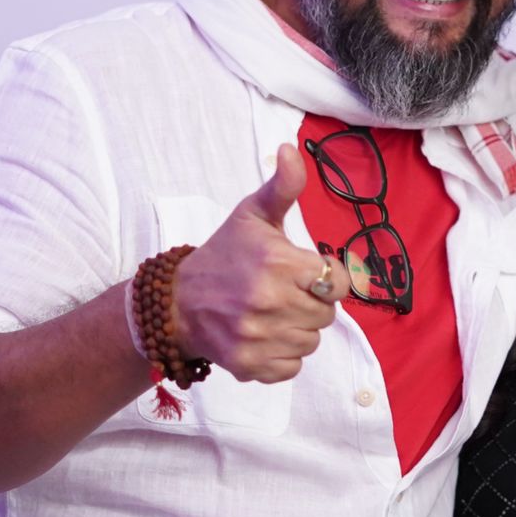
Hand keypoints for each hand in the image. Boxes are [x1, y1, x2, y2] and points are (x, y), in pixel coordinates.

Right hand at [170, 145, 340, 382]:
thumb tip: (292, 150)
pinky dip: (283, 354)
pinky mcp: (250, 365)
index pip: (338, 282)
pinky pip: (292, 366)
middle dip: (311, 302)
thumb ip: (282, 186)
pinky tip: (264, 334)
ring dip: (298, 328)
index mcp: (278, 263)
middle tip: (285, 292)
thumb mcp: (252, 215)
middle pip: (326, 314)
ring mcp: (259, 337)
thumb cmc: (224, 255)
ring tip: (273, 312)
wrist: (177, 302)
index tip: (310, 273)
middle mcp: (270, 302)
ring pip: (311, 341)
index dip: (329, 278)